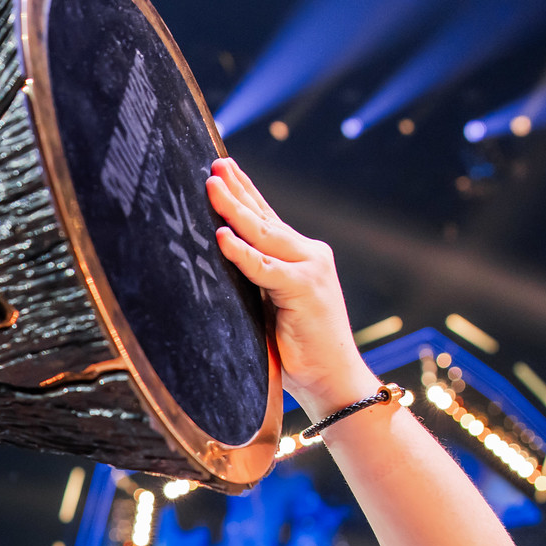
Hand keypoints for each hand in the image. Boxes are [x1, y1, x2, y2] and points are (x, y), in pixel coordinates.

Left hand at [205, 158, 377, 421]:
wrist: (333, 380)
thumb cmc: (297, 350)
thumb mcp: (269, 306)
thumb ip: (254, 280)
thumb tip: (217, 261)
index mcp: (299, 258)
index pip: (266, 218)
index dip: (244, 193)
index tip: (222, 170)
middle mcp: (308, 255)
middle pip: (264, 216)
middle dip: (237, 189)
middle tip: (213, 165)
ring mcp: (310, 269)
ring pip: (264, 233)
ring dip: (234, 209)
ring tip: (211, 185)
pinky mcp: (304, 289)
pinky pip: (264, 267)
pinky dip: (242, 252)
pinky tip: (222, 236)